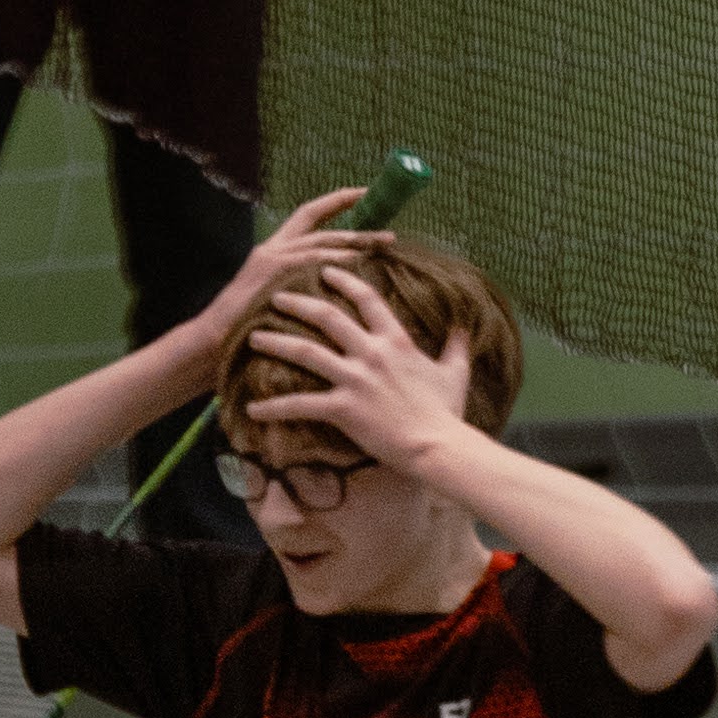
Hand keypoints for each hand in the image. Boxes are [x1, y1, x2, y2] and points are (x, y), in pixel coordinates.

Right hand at [192, 191, 397, 365]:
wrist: (209, 346)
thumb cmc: (243, 334)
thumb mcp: (276, 304)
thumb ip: (300, 290)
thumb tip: (333, 293)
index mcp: (274, 252)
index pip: (309, 217)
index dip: (337, 203)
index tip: (365, 195)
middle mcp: (273, 248)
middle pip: (320, 223)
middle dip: (355, 220)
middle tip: (388, 230)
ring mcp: (272, 259)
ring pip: (321, 240)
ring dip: (355, 240)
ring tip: (384, 243)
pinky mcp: (272, 273)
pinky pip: (312, 260)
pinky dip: (337, 259)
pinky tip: (359, 262)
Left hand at [245, 267, 472, 470]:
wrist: (438, 446)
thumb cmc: (448, 413)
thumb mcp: (456, 372)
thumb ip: (457, 345)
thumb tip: (465, 326)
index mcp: (396, 340)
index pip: (366, 298)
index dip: (344, 280)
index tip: (326, 270)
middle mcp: (371, 352)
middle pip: (326, 316)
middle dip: (298, 302)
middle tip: (275, 296)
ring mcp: (355, 379)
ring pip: (306, 352)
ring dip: (276, 342)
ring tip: (253, 337)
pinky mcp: (343, 409)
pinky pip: (300, 405)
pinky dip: (274, 407)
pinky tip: (252, 408)